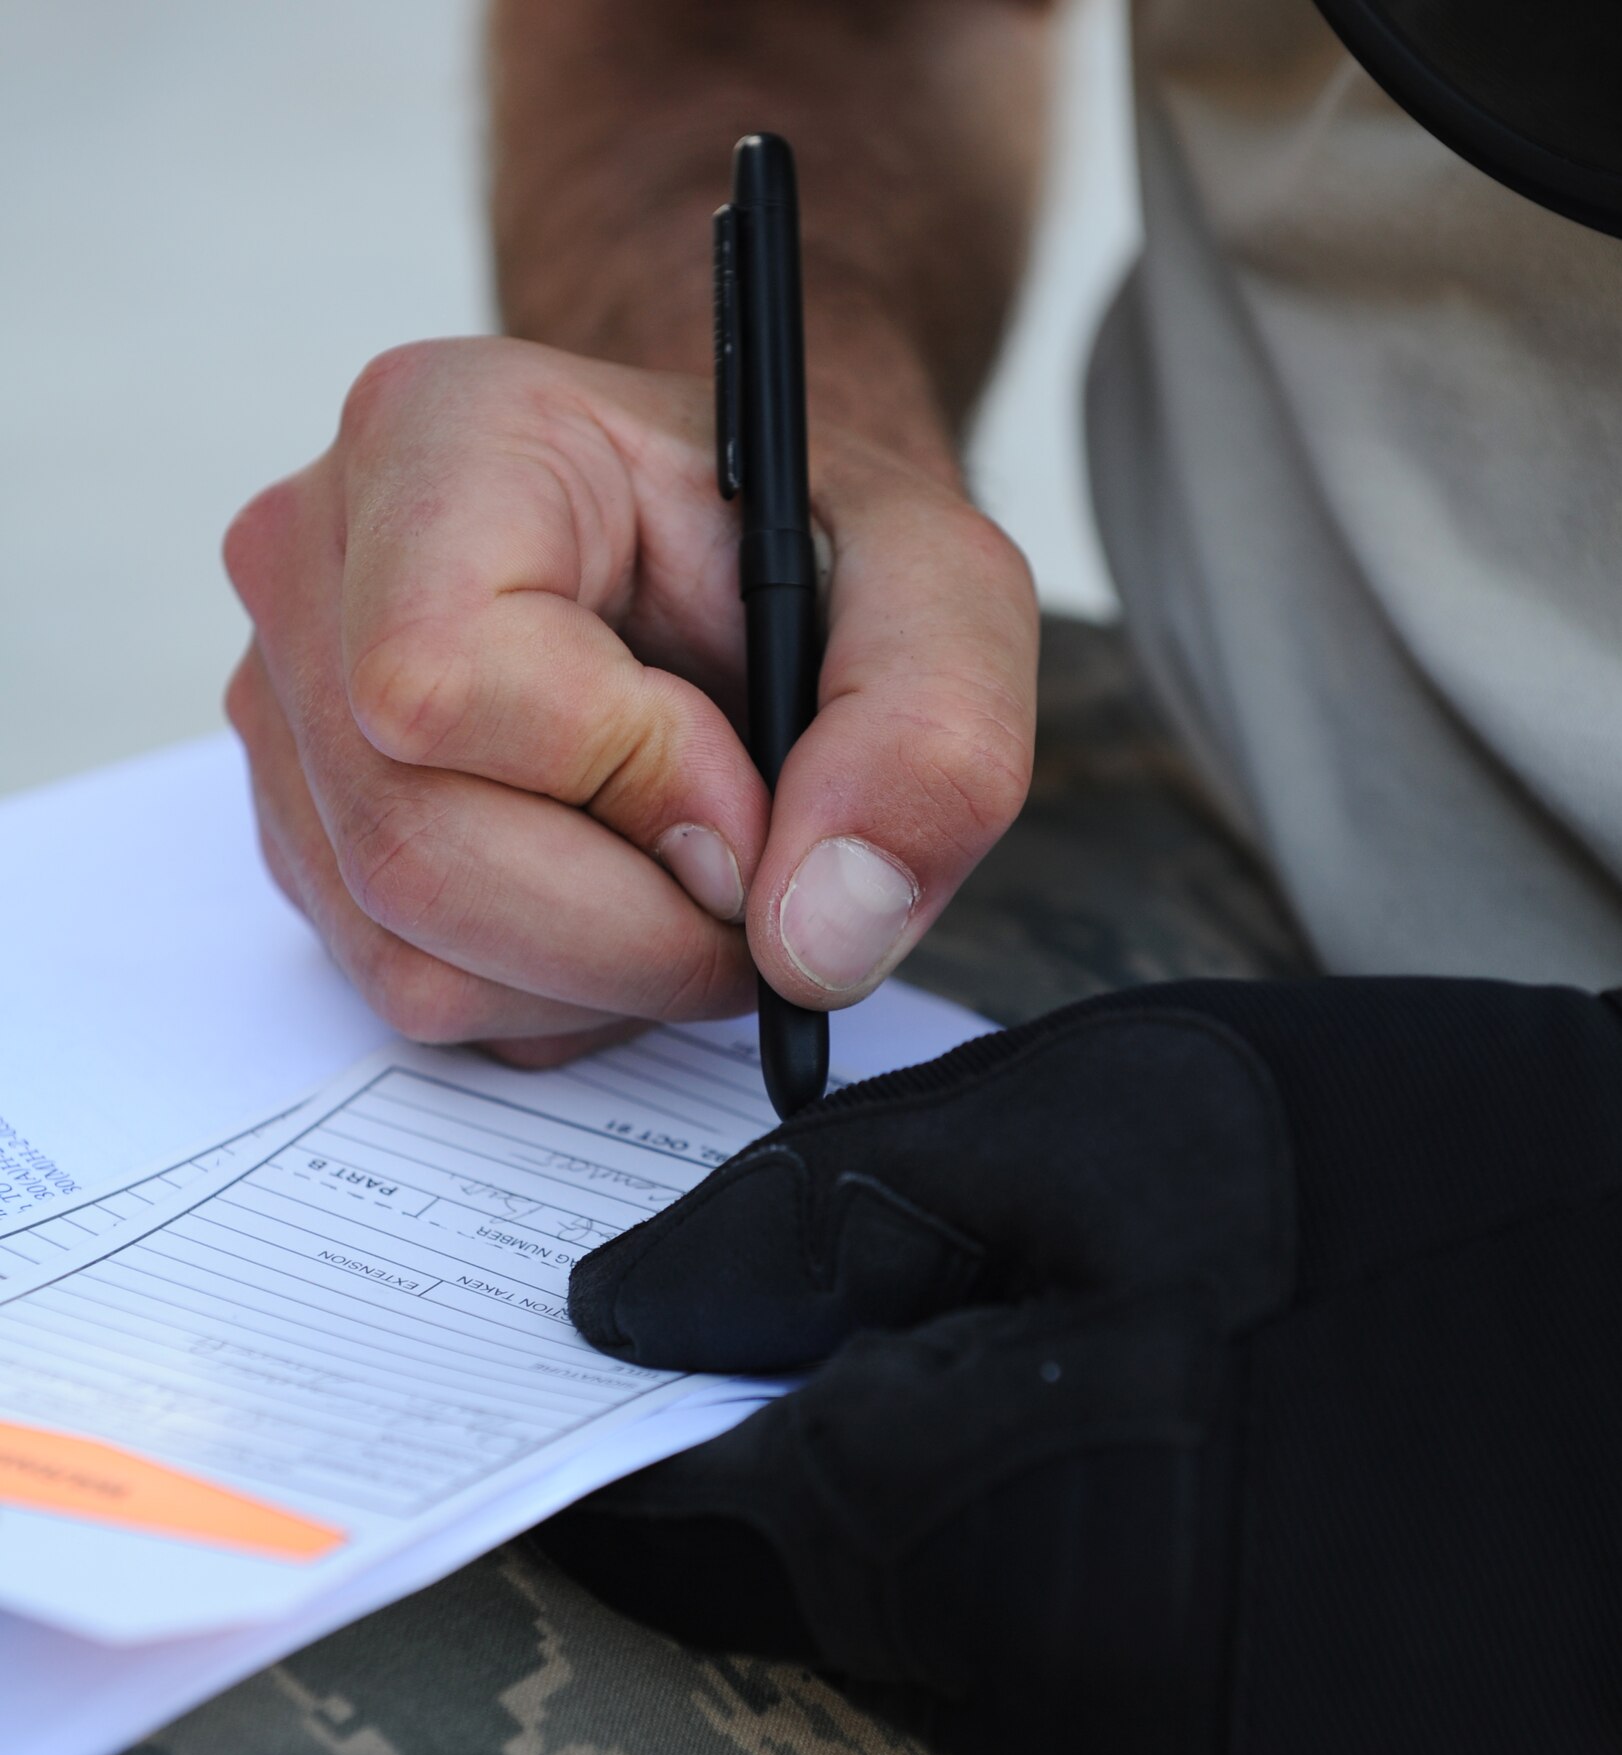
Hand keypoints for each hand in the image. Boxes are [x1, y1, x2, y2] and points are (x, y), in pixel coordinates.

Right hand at [224, 337, 1036, 1064]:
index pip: (441, 679)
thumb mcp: (945, 595)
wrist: (746, 564)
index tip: (750, 792)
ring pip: (410, 956)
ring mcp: (289, 711)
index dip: (628, 781)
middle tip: (751, 877)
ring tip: (694, 873)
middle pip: (415, 853)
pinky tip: (619, 896)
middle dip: (636, 926)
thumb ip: (929, 739)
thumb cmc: (820, 548)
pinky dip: (553, 993)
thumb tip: (813, 937)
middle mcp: (317, 566)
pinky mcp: (308, 831)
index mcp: (441, 437)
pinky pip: (409, 993)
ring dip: (603, 972)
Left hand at [543, 976, 1621, 1754]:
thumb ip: (819, 1225)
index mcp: (1024, 1530)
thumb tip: (613, 1311)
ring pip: (961, 1664)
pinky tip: (1176, 1475)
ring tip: (1085, 1375)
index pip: (708, 1525)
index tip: (595, 1373)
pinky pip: (1095, 1719)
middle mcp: (1102, 1734)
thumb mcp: (1087, 1118)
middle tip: (898, 1320)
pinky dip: (1080, 1598)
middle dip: (820, 1462)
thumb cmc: (1406, 1163)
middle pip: (836, 1600)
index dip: (629, 1439)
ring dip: (958, 1530)